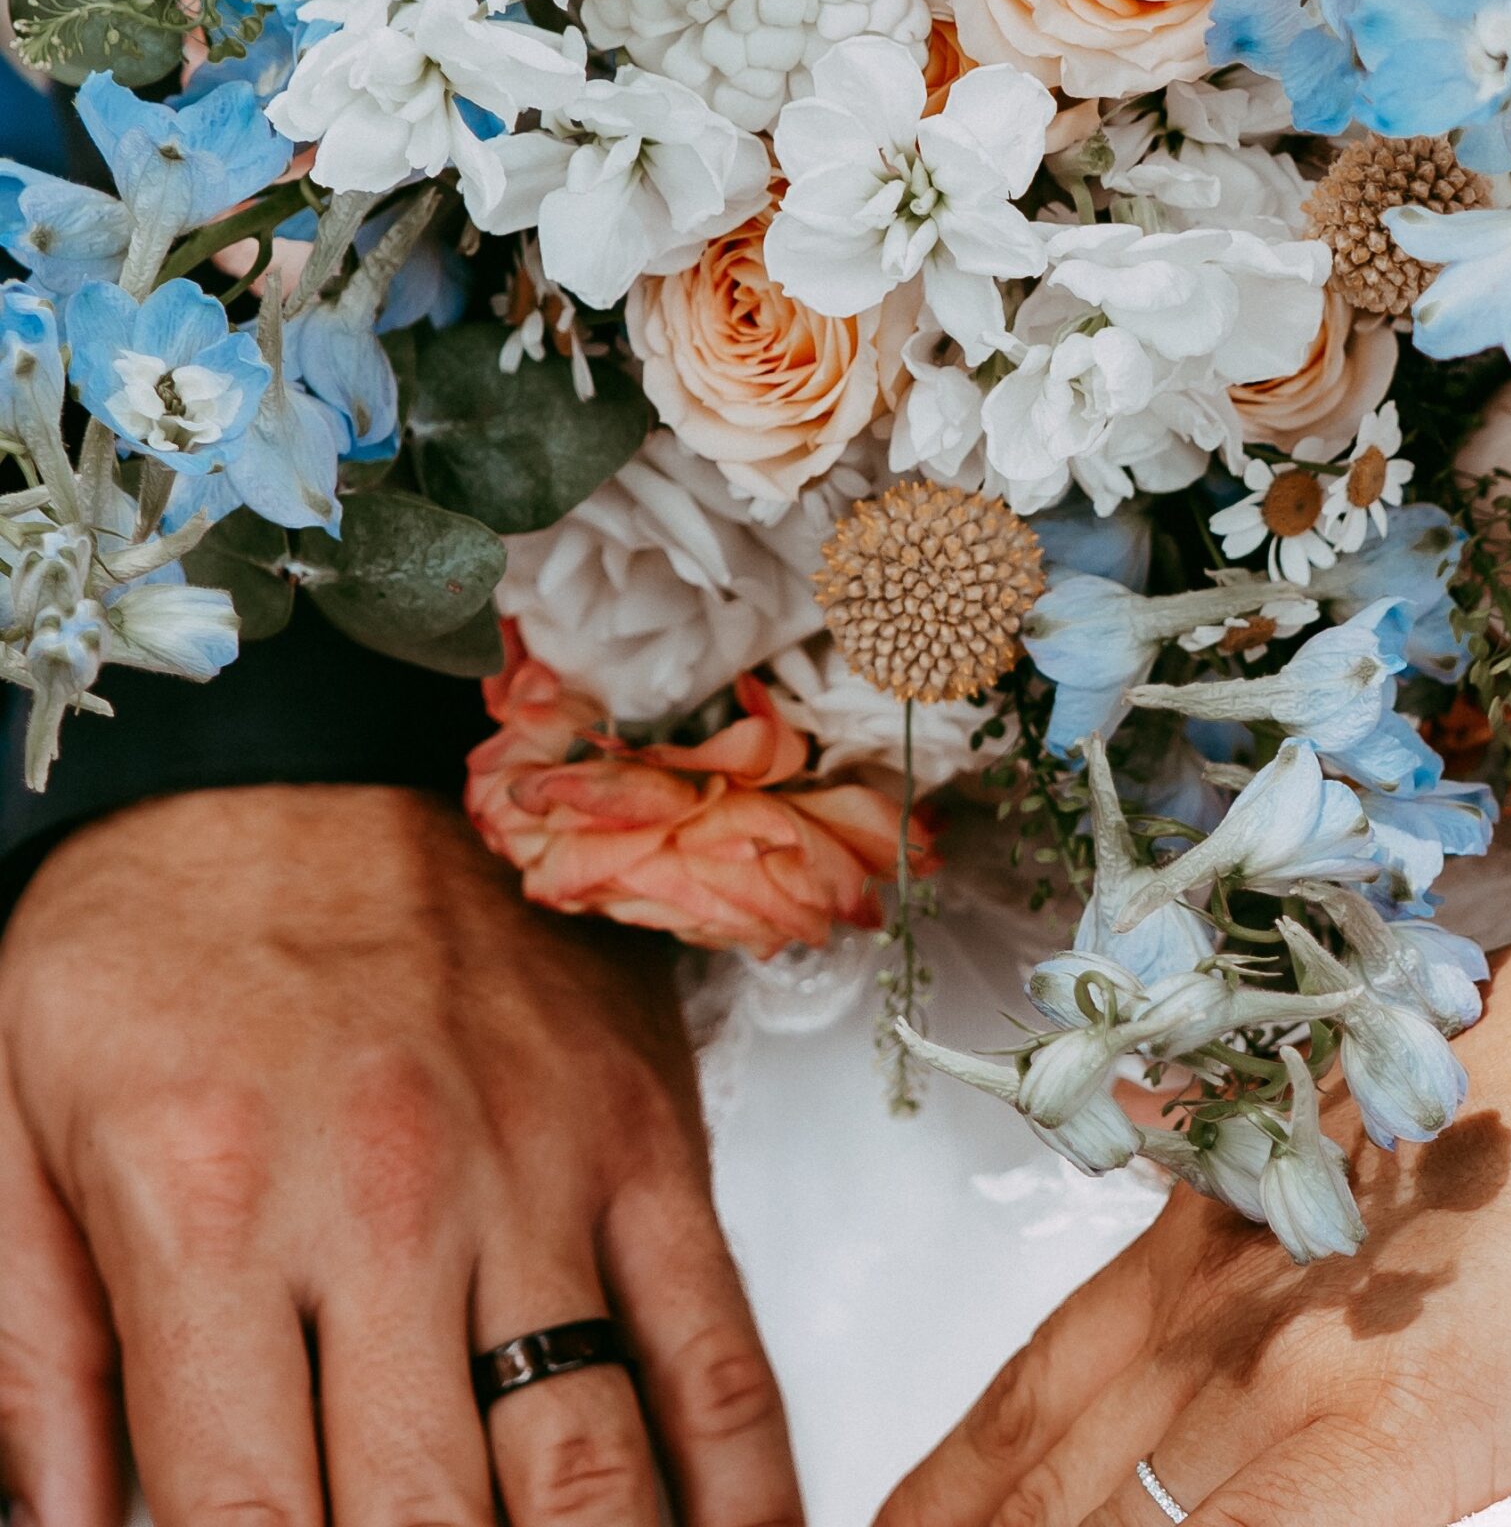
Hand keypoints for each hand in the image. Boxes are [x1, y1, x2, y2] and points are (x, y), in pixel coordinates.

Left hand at [0, 783, 798, 1526]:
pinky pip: (717, 1348)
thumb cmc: (153, 936)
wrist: (316, 751)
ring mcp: (540, 1177)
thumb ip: (21, 1356)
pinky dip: (743, 1488)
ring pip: (592, 1472)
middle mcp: (392, 1207)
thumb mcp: (0, 1119)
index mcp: (211, 1213)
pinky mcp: (641, 1142)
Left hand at [883, 637, 1510, 1526]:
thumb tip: (1254, 1229)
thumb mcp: (1440, 1116)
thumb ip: (1328, 1194)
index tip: (896, 1518)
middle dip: (949, 1523)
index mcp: (1243, 1198)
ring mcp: (1310, 1351)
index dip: (959, 1469)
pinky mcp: (1407, 1423)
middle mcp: (1239, 1271)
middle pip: (1037, 1448)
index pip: (1048, 1371)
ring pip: (1098, 1497)